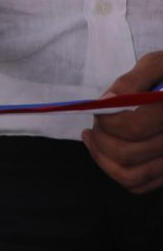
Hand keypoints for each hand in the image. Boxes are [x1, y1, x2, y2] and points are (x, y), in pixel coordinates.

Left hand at [86, 51, 162, 192]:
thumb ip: (132, 81)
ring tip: (94, 136)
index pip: (133, 128)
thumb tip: (107, 102)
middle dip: (101, 138)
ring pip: (129, 175)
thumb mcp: (158, 65)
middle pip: (126, 154)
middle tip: (95, 124)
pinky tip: (105, 152)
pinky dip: (114, 171)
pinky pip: (138, 185)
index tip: (100, 109)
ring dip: (102, 157)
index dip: (107, 121)